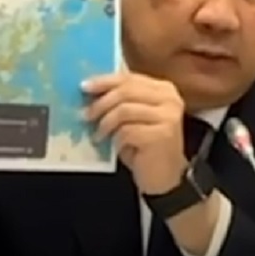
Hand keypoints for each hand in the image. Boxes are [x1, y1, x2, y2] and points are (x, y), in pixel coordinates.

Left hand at [83, 72, 187, 194]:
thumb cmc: (144, 146)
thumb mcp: (132, 118)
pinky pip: (127, 131)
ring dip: (105, 123)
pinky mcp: (162, 135)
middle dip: (101, 103)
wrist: (164, 178)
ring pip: (124, 110)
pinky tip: (114, 146)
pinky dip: (115, 139)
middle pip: (126, 91)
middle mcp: (170, 99)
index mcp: (163, 89)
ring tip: (98, 134)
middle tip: (86, 115)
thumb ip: (121, 100)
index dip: (104, 81)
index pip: (129, 78)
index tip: (84, 87)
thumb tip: (90, 88)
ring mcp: (168, 117)